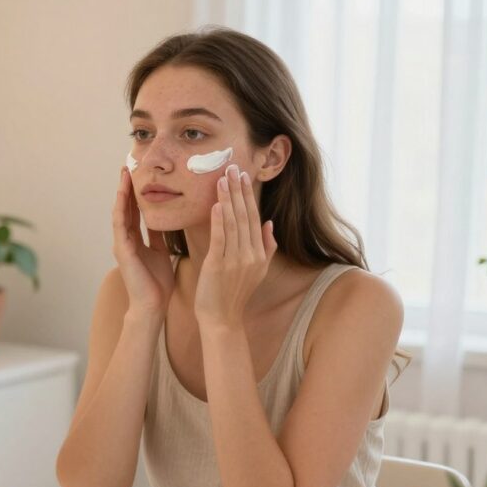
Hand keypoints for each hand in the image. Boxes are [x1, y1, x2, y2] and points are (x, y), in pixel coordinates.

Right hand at [112, 168, 174, 314]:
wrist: (152, 305)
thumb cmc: (157, 282)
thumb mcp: (161, 252)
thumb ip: (159, 235)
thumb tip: (166, 218)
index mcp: (135, 239)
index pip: (134, 211)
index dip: (136, 193)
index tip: (139, 175)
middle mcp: (125, 239)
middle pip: (125, 208)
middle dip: (126, 187)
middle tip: (128, 166)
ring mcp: (121, 244)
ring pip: (120, 212)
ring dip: (121, 193)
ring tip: (124, 174)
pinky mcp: (122, 250)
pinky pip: (120, 225)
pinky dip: (121, 208)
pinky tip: (123, 195)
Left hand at [194, 165, 276, 326]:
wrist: (222, 320)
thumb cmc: (234, 294)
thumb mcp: (256, 271)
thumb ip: (266, 247)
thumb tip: (269, 223)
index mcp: (259, 254)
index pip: (254, 217)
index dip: (248, 196)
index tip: (243, 176)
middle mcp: (251, 255)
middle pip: (245, 216)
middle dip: (238, 190)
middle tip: (232, 167)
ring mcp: (236, 261)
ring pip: (233, 223)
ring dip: (228, 199)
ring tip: (222, 178)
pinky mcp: (219, 266)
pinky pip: (220, 239)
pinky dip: (219, 221)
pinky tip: (217, 204)